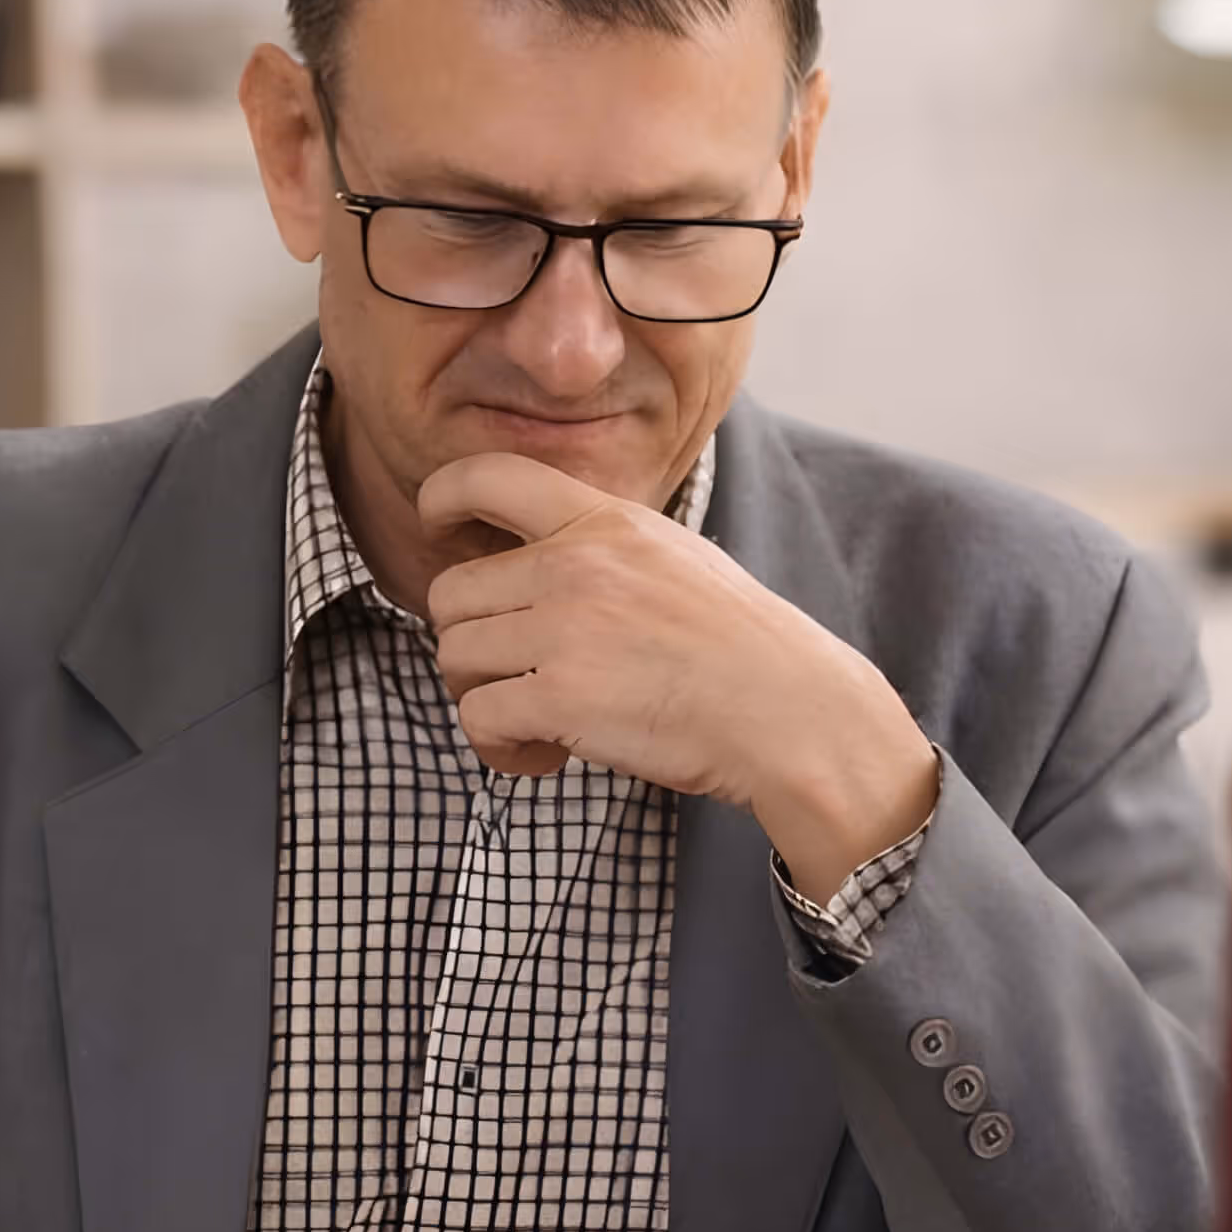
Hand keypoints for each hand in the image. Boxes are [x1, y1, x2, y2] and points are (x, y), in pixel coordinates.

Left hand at [419, 453, 937, 897]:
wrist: (791, 712)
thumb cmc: (745, 651)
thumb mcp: (679, 561)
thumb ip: (608, 551)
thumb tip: (544, 563)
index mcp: (607, 523)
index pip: (491, 475)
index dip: (443, 498)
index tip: (439, 526)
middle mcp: (576, 564)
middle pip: (451, 594)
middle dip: (471, 643)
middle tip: (517, 677)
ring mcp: (565, 629)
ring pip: (455, 659)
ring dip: (485, 700)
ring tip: (540, 726)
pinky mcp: (561, 697)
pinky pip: (478, 719)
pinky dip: (500, 748)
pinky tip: (546, 756)